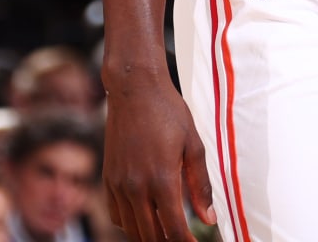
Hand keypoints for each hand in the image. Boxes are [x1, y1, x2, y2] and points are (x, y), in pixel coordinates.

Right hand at [102, 76, 214, 240]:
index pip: (173, 228)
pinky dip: (130, 223)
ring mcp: (118, 184)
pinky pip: (117, 214)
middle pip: (151, 235)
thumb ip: (201, 185)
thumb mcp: (193, 145)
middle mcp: (136, 186)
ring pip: (131, 229)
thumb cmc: (169, 112)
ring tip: (166, 232)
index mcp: (162, 178)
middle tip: (183, 239)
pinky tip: (145, 217)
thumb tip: (209, 218)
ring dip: (149, 235)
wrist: (134, 90)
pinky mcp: (108, 178)